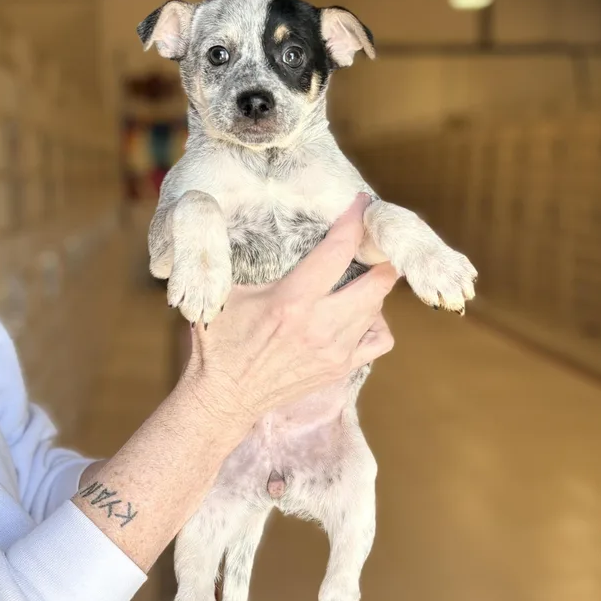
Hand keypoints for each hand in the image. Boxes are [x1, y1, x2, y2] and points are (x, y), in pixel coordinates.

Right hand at [180, 193, 398, 429]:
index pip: (338, 249)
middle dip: (380, 256)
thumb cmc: (220, 343)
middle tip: (372, 243)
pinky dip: (376, 323)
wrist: (224, 397)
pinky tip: (360, 316)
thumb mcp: (224, 295)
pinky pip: (380, 340)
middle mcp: (320, 325)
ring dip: (374, 288)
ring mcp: (335, 350)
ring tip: (359, 278)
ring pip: (379, 308)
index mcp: (292, 300)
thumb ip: (240, 261)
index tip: (363, 204)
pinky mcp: (340, 368)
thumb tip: (245, 225)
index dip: (355, 221)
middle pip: (378, 281)